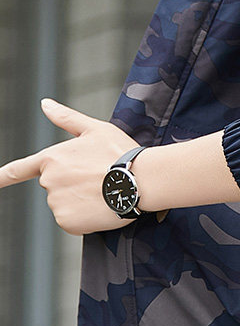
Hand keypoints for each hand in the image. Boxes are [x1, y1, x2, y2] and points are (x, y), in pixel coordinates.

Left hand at [0, 98, 142, 235]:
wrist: (140, 179)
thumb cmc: (120, 152)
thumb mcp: (95, 129)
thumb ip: (66, 118)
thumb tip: (45, 103)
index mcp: (52, 158)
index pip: (20, 169)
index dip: (2, 176)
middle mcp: (48, 181)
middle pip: (56, 187)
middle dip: (73, 185)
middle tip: (98, 179)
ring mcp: (56, 203)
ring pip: (65, 205)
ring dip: (80, 202)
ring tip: (103, 192)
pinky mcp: (67, 221)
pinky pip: (73, 222)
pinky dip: (85, 218)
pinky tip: (101, 207)